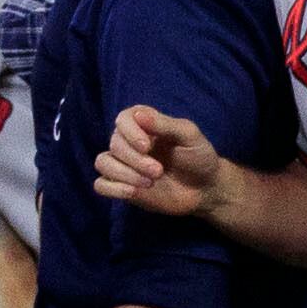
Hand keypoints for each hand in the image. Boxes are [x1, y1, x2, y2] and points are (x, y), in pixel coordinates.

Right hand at [94, 104, 229, 218]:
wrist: (205, 188)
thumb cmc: (198, 156)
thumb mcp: (189, 135)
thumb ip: (165, 124)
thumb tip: (138, 115)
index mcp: (144, 124)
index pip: (123, 119)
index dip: (130, 132)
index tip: (147, 146)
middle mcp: (130, 142)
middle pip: (114, 144)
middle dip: (135, 160)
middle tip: (158, 171)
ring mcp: (124, 165)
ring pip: (103, 163)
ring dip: (123, 174)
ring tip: (149, 183)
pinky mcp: (122, 186)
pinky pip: (101, 185)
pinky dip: (112, 188)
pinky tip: (132, 192)